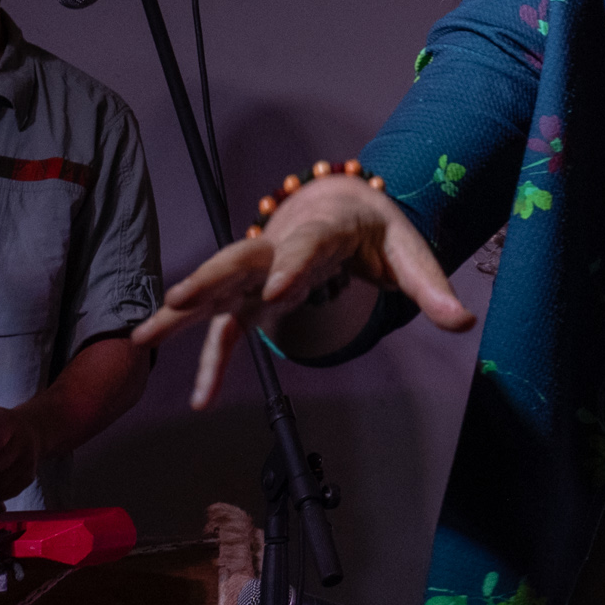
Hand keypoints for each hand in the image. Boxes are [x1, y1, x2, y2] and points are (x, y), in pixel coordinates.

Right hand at [133, 174, 474, 407]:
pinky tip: (197, 398)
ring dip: (181, 312)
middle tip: (179, 297)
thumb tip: (464, 322)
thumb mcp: (412, 253)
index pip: (304, 248)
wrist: (343, 205)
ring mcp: (259, 271)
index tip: (275, 291)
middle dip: (209, 278)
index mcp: (323, 233)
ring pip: (214, 288)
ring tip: (140, 339)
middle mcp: (281, 247)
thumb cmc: (378, 230)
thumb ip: (433, 289)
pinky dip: (208, 360)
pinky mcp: (250, 298)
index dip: (290, 266)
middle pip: (240, 258)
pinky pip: (224, 330)